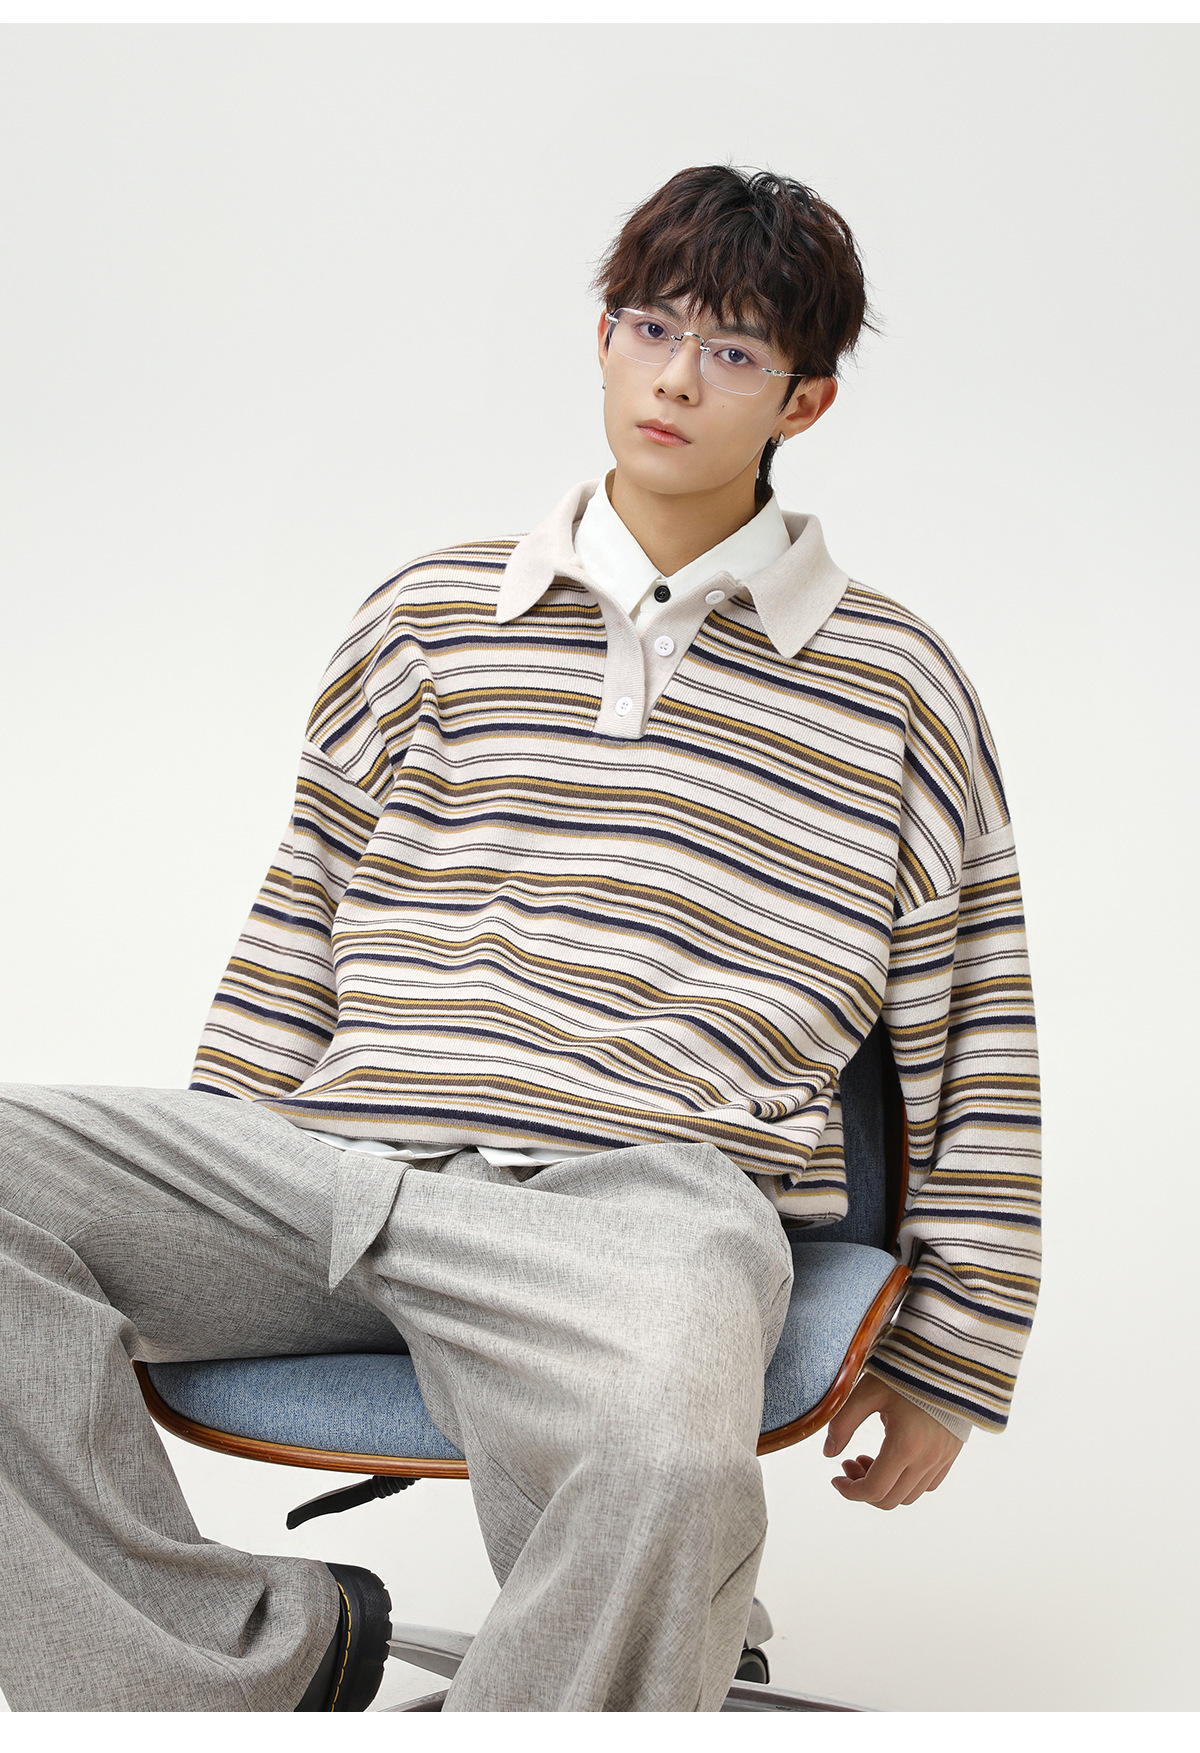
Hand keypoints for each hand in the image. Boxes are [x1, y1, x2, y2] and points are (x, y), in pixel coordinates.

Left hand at [822, 1372, 962, 1508]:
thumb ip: (843, 1423)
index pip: (874, 1489)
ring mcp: (942, 1459)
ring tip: (868, 1459)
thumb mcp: (867, 1391)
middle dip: (863, 1489)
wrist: (945, 1359)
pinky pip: (928, 1485)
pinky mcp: (951, 1454)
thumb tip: (828, 1453)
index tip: (835, 1478)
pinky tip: (893, 1460)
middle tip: (849, 1462)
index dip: (850, 1491)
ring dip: (884, 1486)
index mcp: (906, 1445)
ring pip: (909, 1496)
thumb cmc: (905, 1371)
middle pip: (890, 1499)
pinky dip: (906, 1482)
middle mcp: (928, 1459)